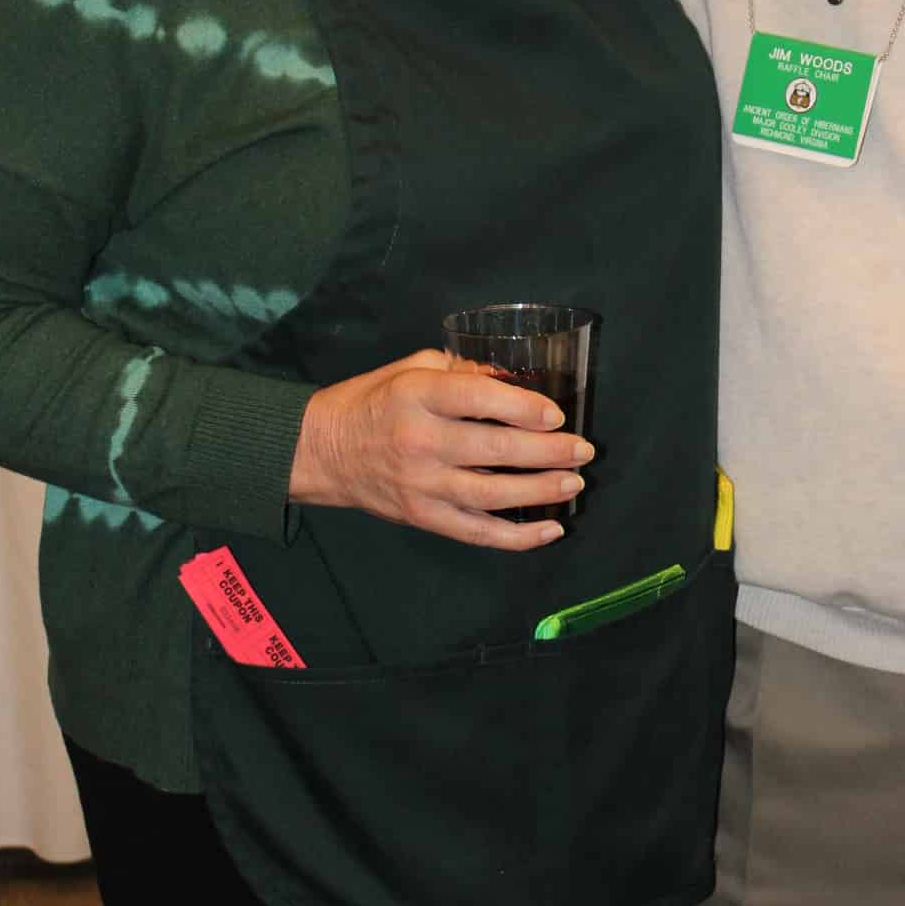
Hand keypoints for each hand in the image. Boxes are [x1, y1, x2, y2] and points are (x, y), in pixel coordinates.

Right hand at [288, 348, 591, 549]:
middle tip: (582, 451)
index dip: (524, 407)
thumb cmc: (373, 402)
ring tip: (574, 485)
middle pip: (495, 449)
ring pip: (492, 495)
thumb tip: (515, 381)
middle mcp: (420, 441)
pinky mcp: (423, 517)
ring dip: (541, 492)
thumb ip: (462, 372)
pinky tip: (549, 529)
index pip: (479, 399)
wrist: (322, 452)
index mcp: (417, 396)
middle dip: (548, 451)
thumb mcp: (411, 368)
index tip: (556, 415)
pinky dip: (517, 537)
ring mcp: (421, 485)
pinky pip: (477, 533)